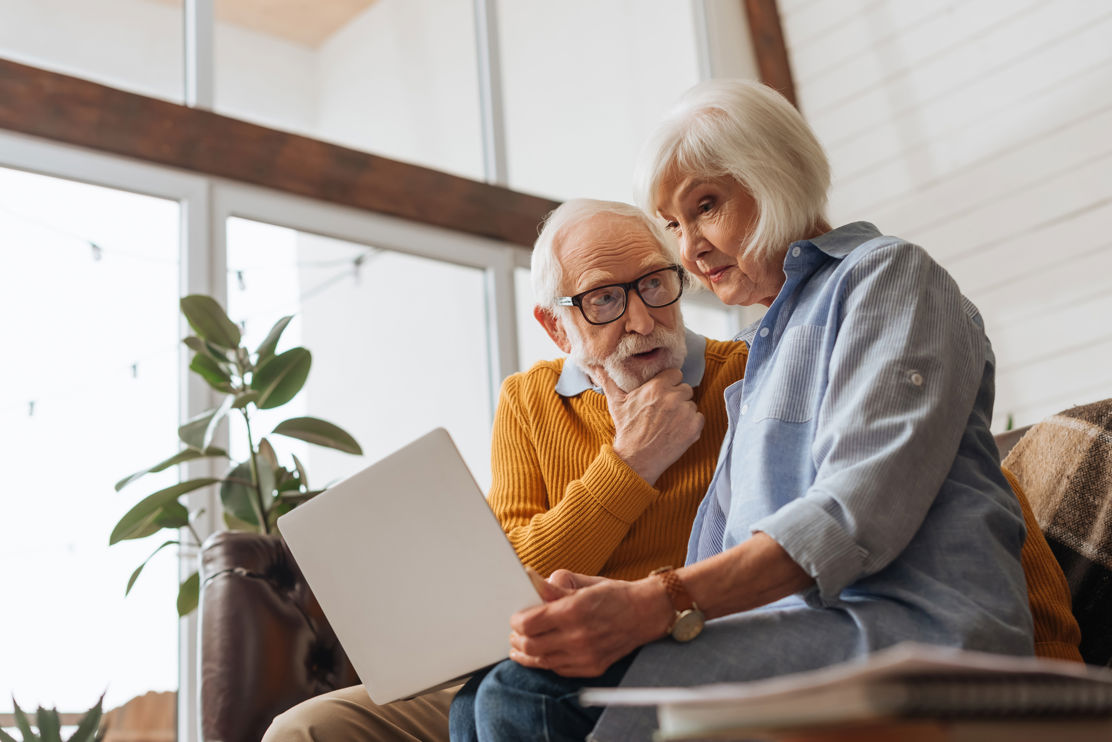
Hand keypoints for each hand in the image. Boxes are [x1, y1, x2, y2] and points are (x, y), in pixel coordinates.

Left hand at [508, 576, 672, 677]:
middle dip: (517, 639)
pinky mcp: (593, 668)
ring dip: (527, 654)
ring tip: (521, 646)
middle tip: (515, 633)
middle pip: (531, 645)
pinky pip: (559, 669)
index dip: (516, 621)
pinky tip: (543, 654)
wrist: (645, 613)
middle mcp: (578, 636)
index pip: (528, 623)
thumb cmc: (613, 595)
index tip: (516, 617)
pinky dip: (547, 662)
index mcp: (573, 611)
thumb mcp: (584, 584)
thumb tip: (528, 578)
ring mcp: (586, 655)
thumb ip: (554, 586)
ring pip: (542, 661)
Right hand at [594, 367, 704, 484]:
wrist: (636, 459)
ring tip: (669, 422)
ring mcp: (685, 413)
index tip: (663, 392)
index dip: (669, 383)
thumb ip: (609, 381)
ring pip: (691, 404)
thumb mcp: (616, 402)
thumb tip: (596, 366)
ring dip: (684, 411)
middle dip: (677, 396)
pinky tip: (677, 430)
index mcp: (656, 387)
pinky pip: (699, 418)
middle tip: (665, 409)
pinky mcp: (694, 428)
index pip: (675, 374)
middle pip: (685, 388)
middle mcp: (673, 397)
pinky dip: (691, 424)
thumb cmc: (626, 430)